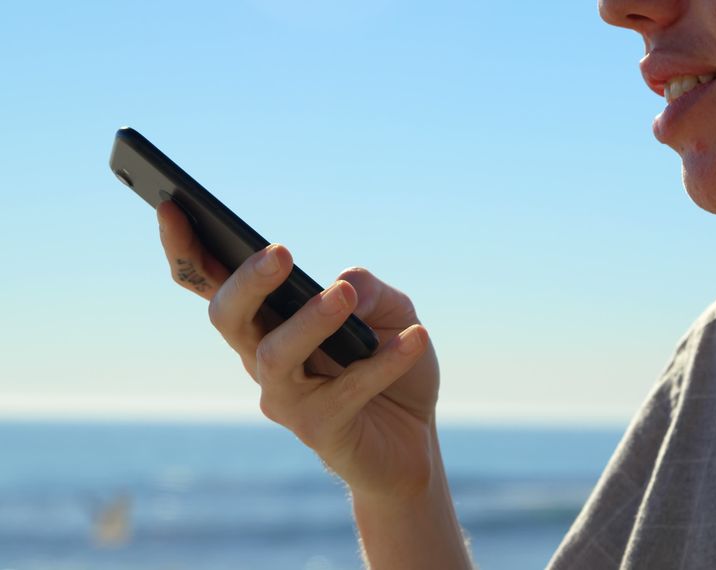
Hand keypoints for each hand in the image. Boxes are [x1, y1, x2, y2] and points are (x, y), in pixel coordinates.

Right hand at [155, 201, 441, 499]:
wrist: (413, 439)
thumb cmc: (388, 363)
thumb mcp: (390, 311)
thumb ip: (369, 289)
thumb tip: (345, 280)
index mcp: (266, 321)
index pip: (211, 283)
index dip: (185, 249)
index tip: (170, 206)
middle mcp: (263, 358)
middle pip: (229, 318)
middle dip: (246, 283)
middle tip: (279, 253)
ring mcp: (287, 399)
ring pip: (275, 356)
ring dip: (310, 321)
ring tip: (345, 294)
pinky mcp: (320, 430)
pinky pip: (346, 391)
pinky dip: (384, 361)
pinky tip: (415, 336)